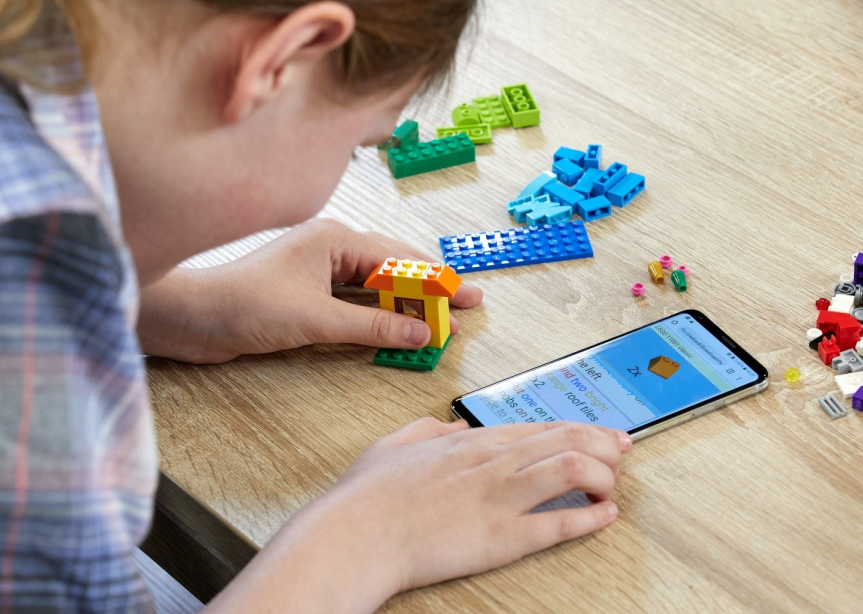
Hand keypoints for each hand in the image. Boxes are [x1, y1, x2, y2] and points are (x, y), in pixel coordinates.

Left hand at [138, 218, 482, 362]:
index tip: (465, 297)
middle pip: (393, 269)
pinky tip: (400, 326)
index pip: (398, 260)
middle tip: (466, 305)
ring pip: (377, 286)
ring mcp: (321, 272)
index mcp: (335, 239)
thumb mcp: (318, 318)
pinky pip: (357, 302)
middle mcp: (331, 249)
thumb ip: (373, 325)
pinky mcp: (310, 294)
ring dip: (407, 303)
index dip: (436, 281)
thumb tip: (420, 331)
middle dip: (430, 289)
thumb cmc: (247, 305)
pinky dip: (380, 315)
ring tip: (441, 318)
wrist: (194, 319)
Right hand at [207, 419, 629, 613]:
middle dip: (602, 442)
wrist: (356, 533)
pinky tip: (605, 515)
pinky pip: (558, 522)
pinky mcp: (503, 536)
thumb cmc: (368, 494)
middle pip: (564, 441)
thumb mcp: (394, 445)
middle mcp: (493, 462)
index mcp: (470, 442)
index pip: (537, 428)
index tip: (598, 431)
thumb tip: (447, 427)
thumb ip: (425, 431)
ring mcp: (501, 497)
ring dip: (602, 474)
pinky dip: (589, 517)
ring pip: (571, 470)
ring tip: (614, 483)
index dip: (576, 428)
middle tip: (623, 447)